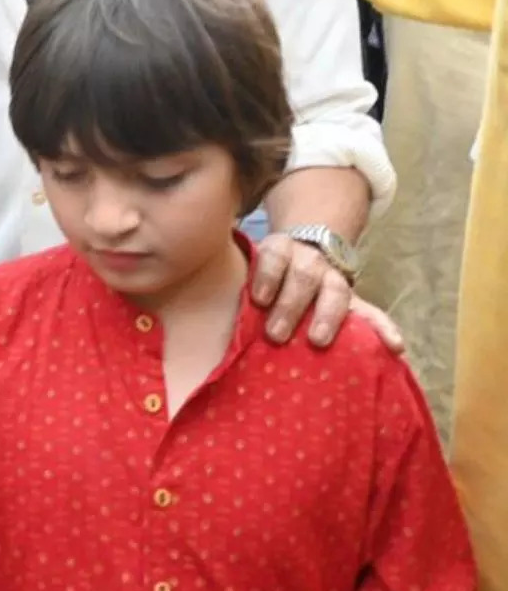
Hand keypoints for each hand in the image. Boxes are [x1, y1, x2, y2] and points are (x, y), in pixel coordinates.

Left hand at [251, 233, 403, 351]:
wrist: (311, 245)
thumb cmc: (271, 272)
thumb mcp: (255, 264)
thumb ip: (240, 279)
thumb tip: (196, 297)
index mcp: (282, 249)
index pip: (274, 256)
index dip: (267, 275)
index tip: (258, 298)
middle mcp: (310, 260)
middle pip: (303, 275)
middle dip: (291, 303)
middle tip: (276, 332)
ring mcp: (334, 277)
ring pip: (336, 290)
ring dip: (328, 315)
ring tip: (318, 339)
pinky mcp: (354, 298)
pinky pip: (372, 312)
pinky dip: (384, 328)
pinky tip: (394, 346)